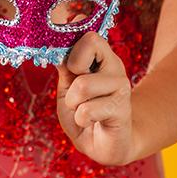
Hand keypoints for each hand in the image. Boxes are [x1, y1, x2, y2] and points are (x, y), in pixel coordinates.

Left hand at [56, 31, 135, 165]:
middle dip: (72, 70)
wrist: (104, 146)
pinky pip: (87, 111)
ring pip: (83, 84)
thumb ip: (65, 65)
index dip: (71, 45)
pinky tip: (92, 122)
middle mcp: (114, 66)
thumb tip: (54, 42)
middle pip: (91, 41)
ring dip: (73, 103)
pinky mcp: (122, 109)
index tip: (69, 67)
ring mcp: (121, 86)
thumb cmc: (85, 113)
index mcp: (102, 57)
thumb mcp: (68, 87)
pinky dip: (81, 119)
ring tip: (82, 110)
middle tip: (77, 90)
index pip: (88, 32)